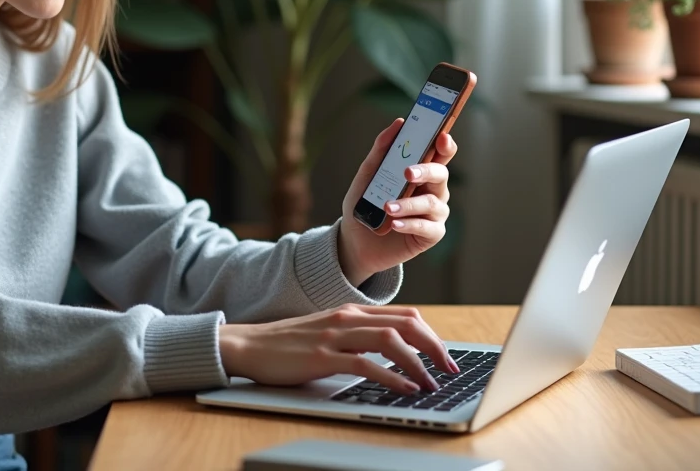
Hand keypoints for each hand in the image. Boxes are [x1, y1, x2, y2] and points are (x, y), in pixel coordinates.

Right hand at [218, 303, 459, 390]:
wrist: (248, 345)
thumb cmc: (289, 343)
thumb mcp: (330, 332)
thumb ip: (358, 335)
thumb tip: (395, 352)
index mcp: (352, 311)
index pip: (405, 316)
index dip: (432, 336)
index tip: (445, 357)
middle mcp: (347, 318)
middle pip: (405, 324)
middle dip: (435, 347)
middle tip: (451, 370)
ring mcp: (335, 336)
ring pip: (390, 341)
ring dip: (418, 363)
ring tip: (432, 383)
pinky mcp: (322, 357)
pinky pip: (365, 365)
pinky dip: (391, 377)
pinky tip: (405, 389)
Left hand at [338, 119, 456, 285]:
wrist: (355, 240)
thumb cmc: (366, 204)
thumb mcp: (368, 175)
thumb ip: (382, 150)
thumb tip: (399, 123)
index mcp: (421, 172)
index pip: (440, 154)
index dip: (445, 144)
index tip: (441, 136)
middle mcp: (432, 190)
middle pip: (441, 174)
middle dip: (426, 171)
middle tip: (408, 173)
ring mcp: (434, 213)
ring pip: (432, 202)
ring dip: (409, 203)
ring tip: (387, 207)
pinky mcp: (431, 235)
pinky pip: (428, 227)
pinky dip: (410, 223)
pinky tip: (394, 224)